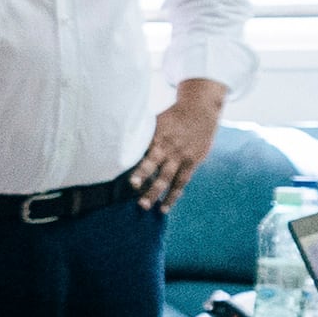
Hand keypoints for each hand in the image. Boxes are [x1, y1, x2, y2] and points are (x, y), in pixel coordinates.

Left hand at [129, 82, 226, 211]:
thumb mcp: (155, 120)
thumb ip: (141, 134)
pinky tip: (164, 207)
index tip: (130, 181)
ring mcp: (182, 156)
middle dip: (145, 181)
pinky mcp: (192, 162)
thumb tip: (117, 142)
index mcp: (157, 136)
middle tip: (135, 195)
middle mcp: (169, 147)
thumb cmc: (172, 116)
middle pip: (155, 166)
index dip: (137, 166)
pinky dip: (173, 195)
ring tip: (145, 206)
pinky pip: (182, 181)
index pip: (143, 153)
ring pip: (168, 178)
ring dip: (157, 193)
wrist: (200, 109)